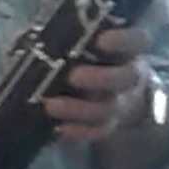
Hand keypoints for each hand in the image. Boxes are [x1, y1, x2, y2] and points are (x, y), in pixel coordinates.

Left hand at [41, 25, 152, 145]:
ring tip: (50, 105)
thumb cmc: (90, 56)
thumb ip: (65, 36)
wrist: (112, 92)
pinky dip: (79, 133)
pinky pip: (97, 132)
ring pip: (108, 109)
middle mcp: (130, 77)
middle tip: (73, 77)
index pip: (136, 41)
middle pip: (126, 78)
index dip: (122, 41)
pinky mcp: (109, 126)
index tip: (101, 40)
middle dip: (100, 78)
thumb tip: (31, 38)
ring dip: (79, 109)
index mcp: (127, 50)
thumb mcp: (84, 42)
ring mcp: (121, 103)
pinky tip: (58, 129)